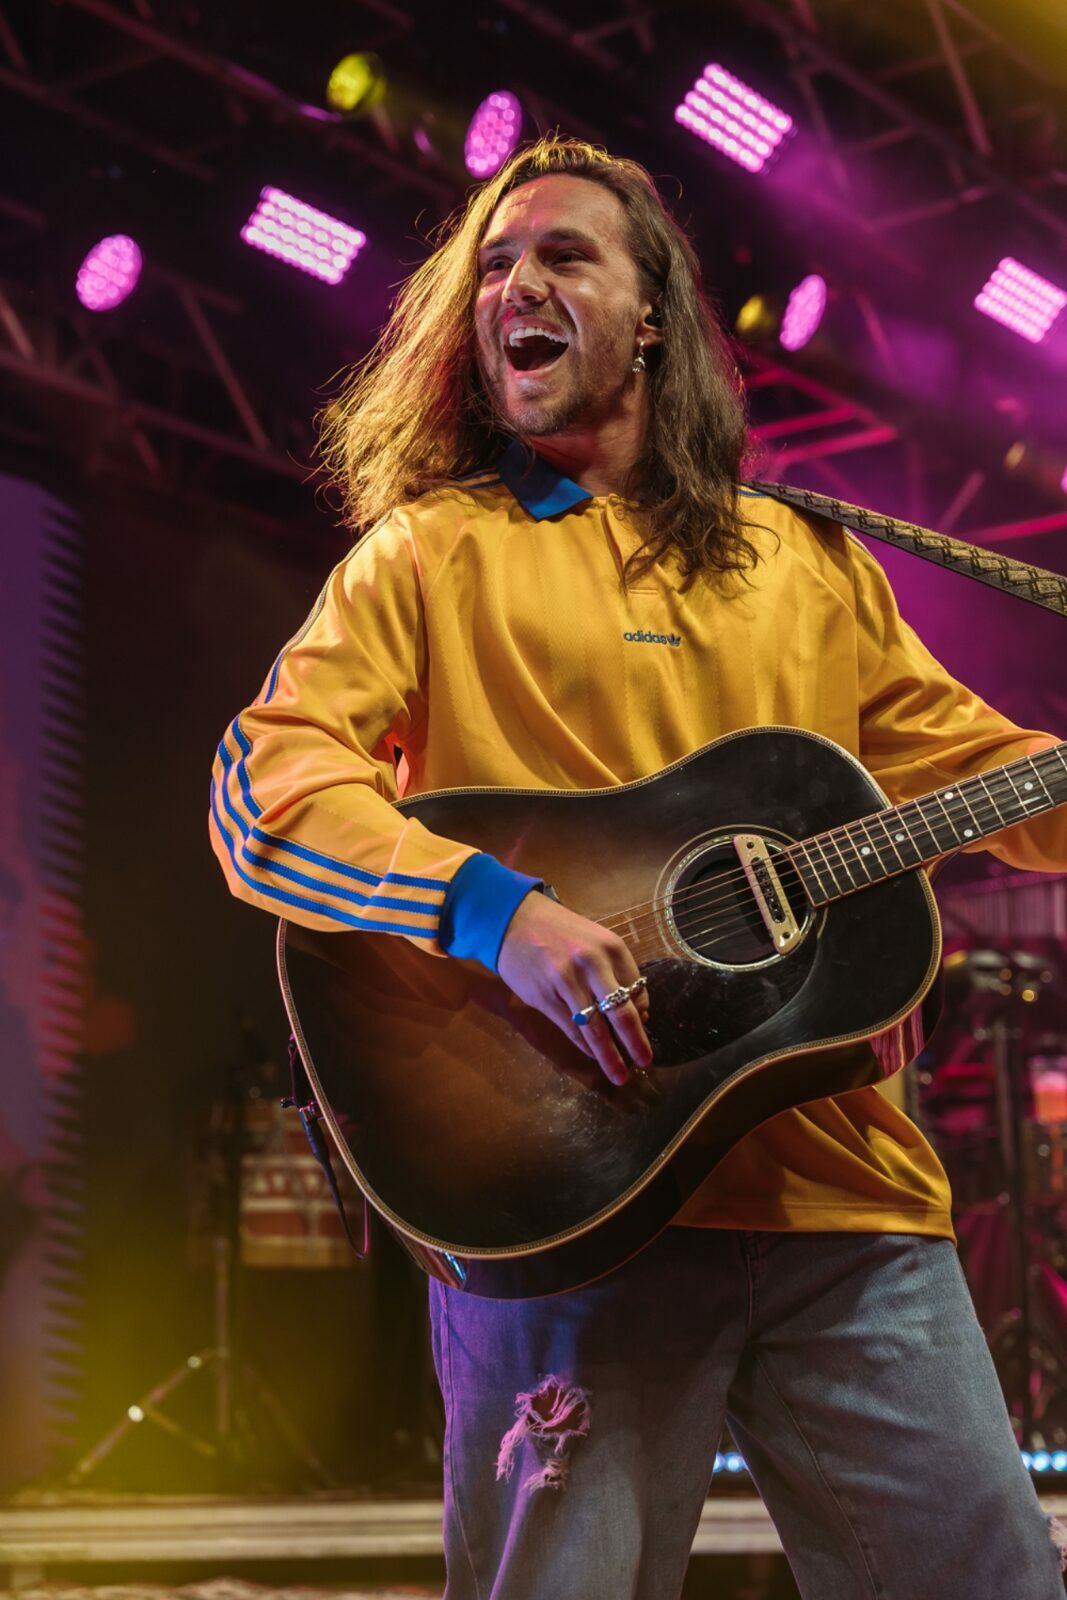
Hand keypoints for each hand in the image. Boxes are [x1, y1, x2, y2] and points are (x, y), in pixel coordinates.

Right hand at [497, 891, 651, 1085]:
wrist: (512, 919)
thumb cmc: (558, 930)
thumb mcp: (594, 940)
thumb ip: (614, 971)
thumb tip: (636, 1010)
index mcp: (611, 948)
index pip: (637, 990)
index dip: (642, 1013)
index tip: (642, 1026)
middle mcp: (592, 964)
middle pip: (621, 1014)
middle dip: (635, 1043)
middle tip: (645, 1062)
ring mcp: (566, 982)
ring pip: (595, 1029)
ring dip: (609, 1056)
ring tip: (620, 1075)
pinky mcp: (544, 997)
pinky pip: (571, 1029)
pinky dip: (584, 1046)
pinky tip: (592, 1055)